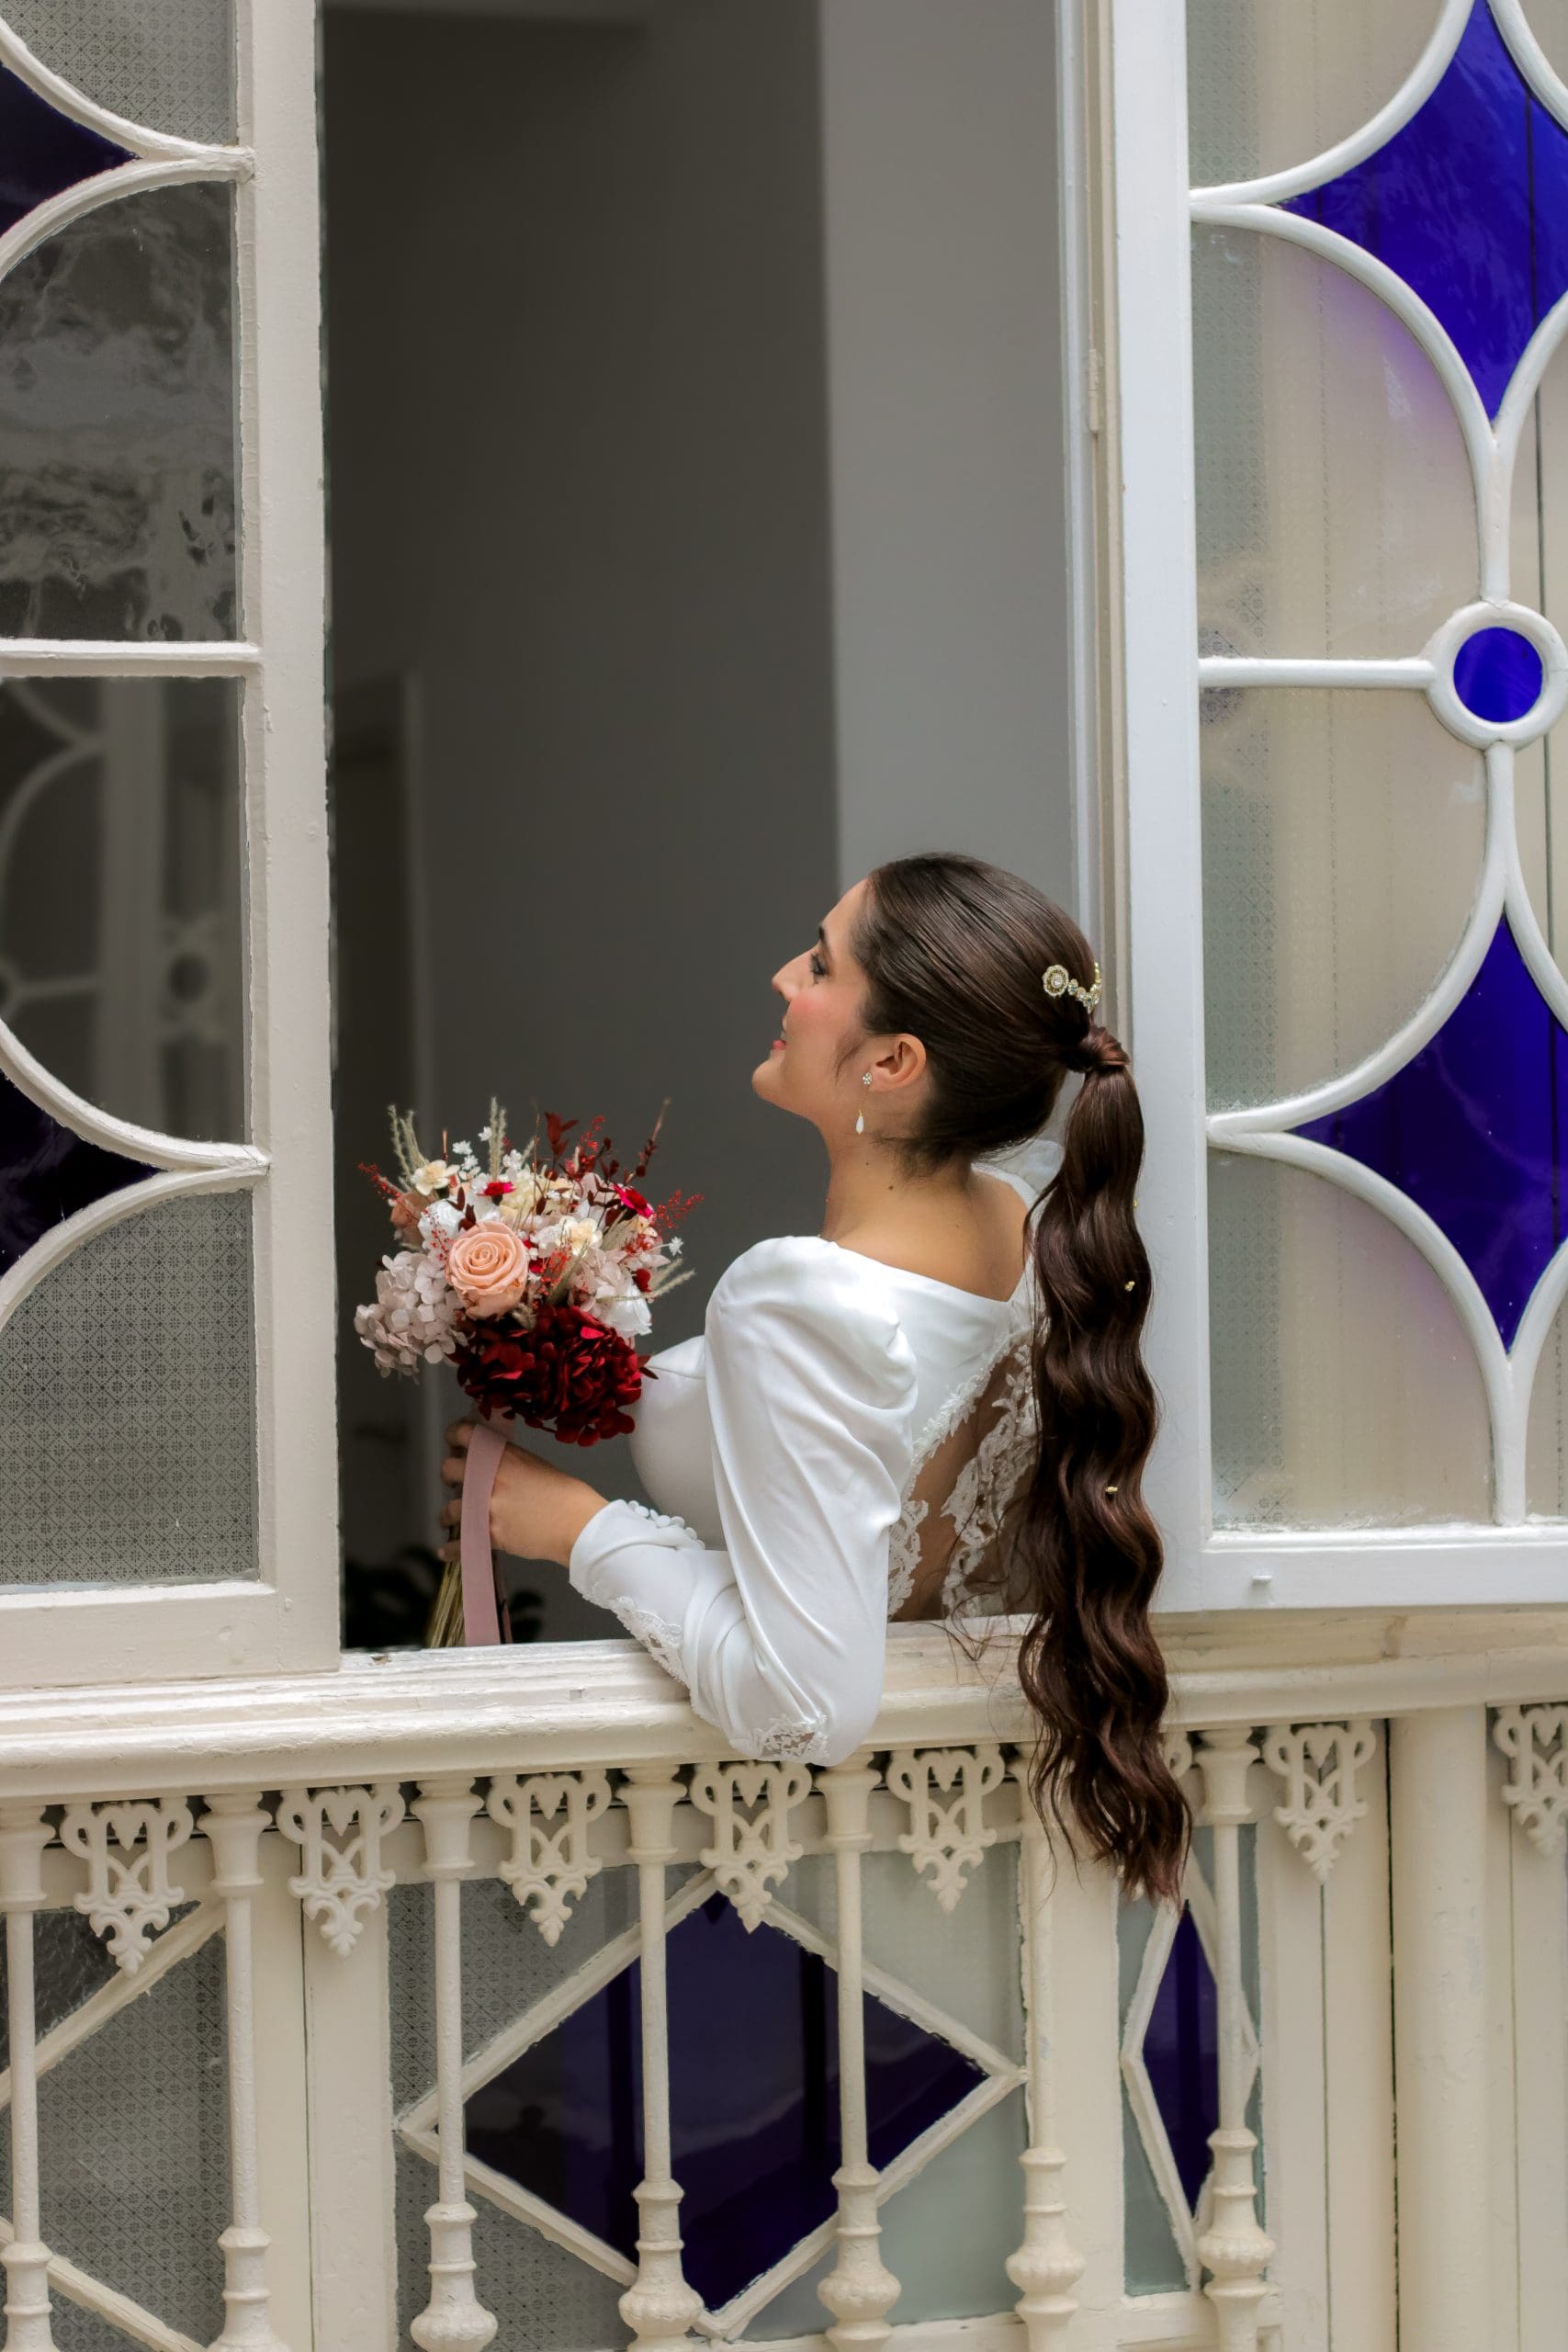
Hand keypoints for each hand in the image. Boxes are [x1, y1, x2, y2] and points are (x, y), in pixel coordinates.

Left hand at [439, 1420, 608, 1568]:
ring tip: (451, 1518)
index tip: (453, 1443)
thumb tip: (489, 1469)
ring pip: (449, 1508)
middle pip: (448, 1469)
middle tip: (454, 1482)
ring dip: (449, 1514)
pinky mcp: (489, 1534)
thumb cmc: (565, 1494)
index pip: (463, 1434)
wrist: (577, 1523)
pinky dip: (451, 1550)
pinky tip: (446, 1551)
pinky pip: (460, 1543)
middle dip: (449, 1476)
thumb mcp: (534, 1465)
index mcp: (502, 1455)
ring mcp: (486, 1507)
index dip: (453, 1436)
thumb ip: (507, 1464)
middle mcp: (489, 1477)